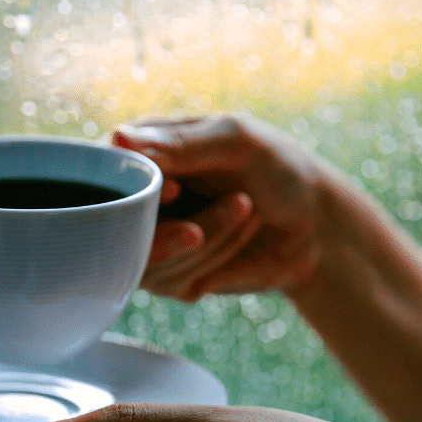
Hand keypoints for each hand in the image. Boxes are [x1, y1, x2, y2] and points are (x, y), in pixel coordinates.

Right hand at [114, 115, 334, 300]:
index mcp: (141, 153)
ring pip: (144, 259)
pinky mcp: (170, 275)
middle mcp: (136, 198)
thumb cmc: (277, 168)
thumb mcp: (235, 141)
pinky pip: (171, 282)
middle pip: (116, 226)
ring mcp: (150, 240)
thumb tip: (117, 139)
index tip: (175, 191)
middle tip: (201, 226)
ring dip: (204, 241)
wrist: (316, 224)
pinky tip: (240, 239)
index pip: (105, 175)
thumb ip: (179, 144)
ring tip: (246, 210)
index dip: (131, 191)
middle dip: (166, 230)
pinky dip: (211, 263)